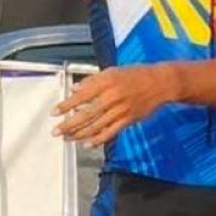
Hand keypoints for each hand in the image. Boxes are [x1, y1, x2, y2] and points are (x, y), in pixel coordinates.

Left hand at [53, 64, 174, 146]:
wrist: (160, 83)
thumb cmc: (134, 75)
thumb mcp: (111, 71)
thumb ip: (92, 80)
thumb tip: (74, 89)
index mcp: (106, 83)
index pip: (81, 96)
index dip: (66, 105)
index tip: (54, 112)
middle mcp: (112, 97)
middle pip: (86, 114)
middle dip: (69, 124)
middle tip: (56, 131)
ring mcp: (121, 110)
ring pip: (97, 126)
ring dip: (80, 134)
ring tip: (68, 139)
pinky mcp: (128, 120)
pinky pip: (111, 132)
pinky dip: (98, 139)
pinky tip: (87, 144)